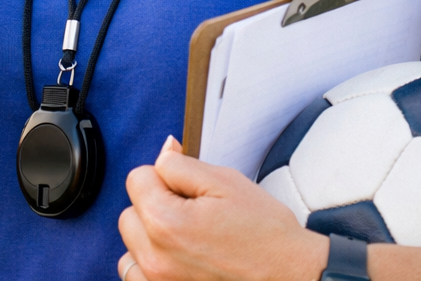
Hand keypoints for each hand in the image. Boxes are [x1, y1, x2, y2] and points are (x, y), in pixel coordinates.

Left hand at [118, 137, 327, 280]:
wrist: (291, 278)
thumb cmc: (263, 231)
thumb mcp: (224, 181)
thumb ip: (180, 164)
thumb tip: (161, 153)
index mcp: (165, 223)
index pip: (137, 178)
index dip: (165, 176)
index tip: (190, 190)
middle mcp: (155, 259)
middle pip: (129, 213)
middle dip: (154, 205)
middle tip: (193, 214)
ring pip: (131, 246)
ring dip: (150, 238)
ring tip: (188, 240)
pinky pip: (138, 275)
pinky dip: (152, 265)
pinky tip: (180, 261)